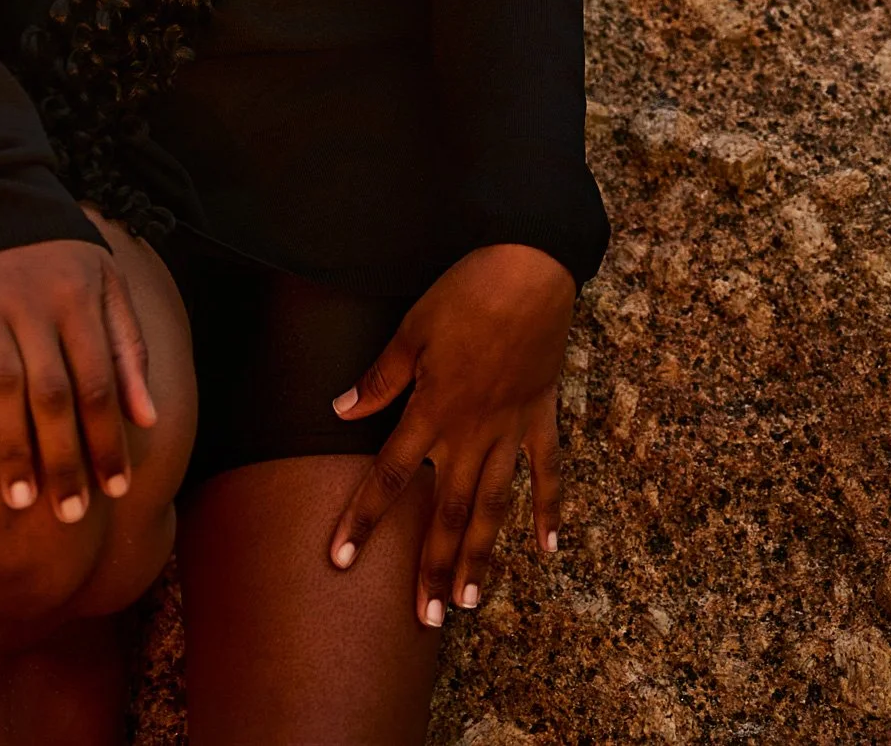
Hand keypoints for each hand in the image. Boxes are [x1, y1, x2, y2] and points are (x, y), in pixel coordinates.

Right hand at [0, 233, 155, 524]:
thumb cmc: (59, 256)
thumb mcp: (106, 285)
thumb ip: (129, 349)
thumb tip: (147, 420)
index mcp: (79, 299)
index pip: (99, 382)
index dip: (108, 439)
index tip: (117, 489)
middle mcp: (32, 306)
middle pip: (52, 394)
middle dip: (64, 458)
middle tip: (71, 514)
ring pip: (1, 390)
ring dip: (13, 450)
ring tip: (23, 501)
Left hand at [327, 242, 575, 625]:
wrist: (530, 269)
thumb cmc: (466, 292)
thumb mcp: (412, 330)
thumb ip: (381, 378)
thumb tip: (340, 409)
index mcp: (433, 412)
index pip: (389, 477)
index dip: (363, 520)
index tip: (341, 561)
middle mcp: (471, 433)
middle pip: (447, 511)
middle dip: (432, 567)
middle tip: (424, 620)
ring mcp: (511, 429)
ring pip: (493, 506)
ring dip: (481, 555)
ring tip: (469, 603)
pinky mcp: (542, 415)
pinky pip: (547, 472)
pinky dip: (549, 510)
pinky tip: (548, 549)